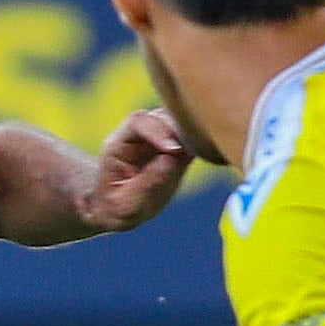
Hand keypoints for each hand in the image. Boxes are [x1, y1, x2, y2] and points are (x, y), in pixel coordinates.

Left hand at [76, 108, 192, 233]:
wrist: (119, 208)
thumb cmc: (117, 208)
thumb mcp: (127, 205)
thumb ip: (147, 183)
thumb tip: (171, 158)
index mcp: (118, 144)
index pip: (138, 122)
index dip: (158, 131)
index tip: (174, 150)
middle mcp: (138, 133)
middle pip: (162, 117)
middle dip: (179, 132)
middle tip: (192, 153)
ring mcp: (157, 135)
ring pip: (179, 121)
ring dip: (192, 135)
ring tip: (201, 154)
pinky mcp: (175, 144)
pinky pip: (191, 134)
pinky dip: (201, 141)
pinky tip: (208, 154)